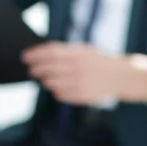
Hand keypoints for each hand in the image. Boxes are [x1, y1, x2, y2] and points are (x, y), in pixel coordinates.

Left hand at [23, 42, 146, 105]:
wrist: (121, 77)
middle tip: (31, 69)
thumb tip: (41, 52)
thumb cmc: (100, 61)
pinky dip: (55, 90)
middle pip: (47, 68)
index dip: (35, 54)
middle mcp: (77, 68)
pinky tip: (58, 87)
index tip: (25, 56)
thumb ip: (65, 51)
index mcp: (78, 53)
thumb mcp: (85, 50)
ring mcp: (78, 83)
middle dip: (36, 69)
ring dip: (45, 80)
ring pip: (51, 83)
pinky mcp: (80, 96)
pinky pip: (60, 94)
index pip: (50, 53)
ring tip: (45, 78)